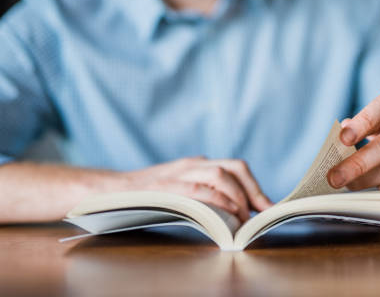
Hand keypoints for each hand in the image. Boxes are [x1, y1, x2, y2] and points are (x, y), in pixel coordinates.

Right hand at [126, 156, 272, 221]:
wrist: (113, 191)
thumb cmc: (150, 196)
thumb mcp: (180, 188)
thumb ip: (203, 192)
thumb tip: (233, 212)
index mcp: (197, 164)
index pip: (234, 167)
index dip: (254, 186)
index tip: (266, 205)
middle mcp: (192, 164)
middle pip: (233, 167)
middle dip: (252, 190)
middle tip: (260, 211)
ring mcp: (180, 173)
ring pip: (219, 174)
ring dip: (237, 196)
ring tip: (243, 216)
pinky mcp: (168, 186)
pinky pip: (199, 189)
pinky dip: (217, 201)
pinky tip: (226, 213)